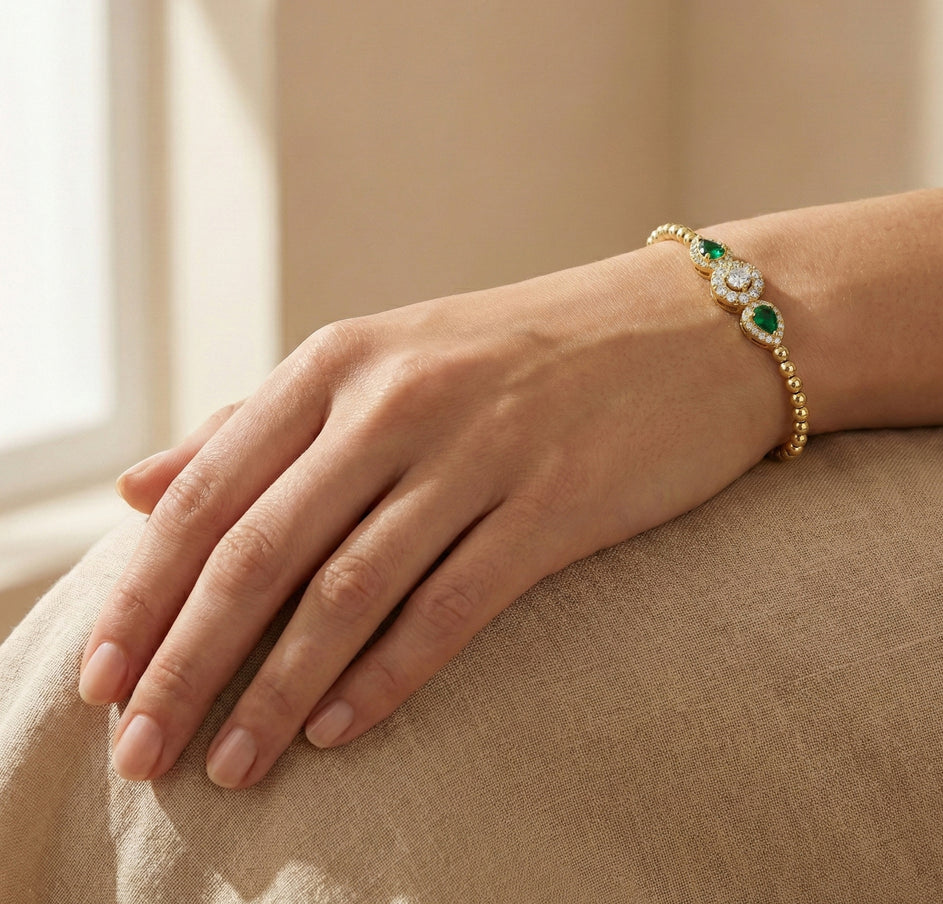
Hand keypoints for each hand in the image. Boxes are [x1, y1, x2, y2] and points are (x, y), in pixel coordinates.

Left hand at [79, 242, 785, 788]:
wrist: (687, 330)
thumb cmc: (525, 351)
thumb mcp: (383, 360)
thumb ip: (260, 422)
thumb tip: (138, 487)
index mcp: (342, 360)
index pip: (211, 490)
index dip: (145, 592)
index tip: (101, 677)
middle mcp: (397, 400)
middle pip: (261, 550)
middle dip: (187, 662)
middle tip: (140, 751)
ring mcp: (478, 451)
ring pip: (347, 590)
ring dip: (276, 691)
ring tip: (231, 767)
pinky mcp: (553, 504)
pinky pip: (449, 607)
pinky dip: (385, 677)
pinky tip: (336, 730)